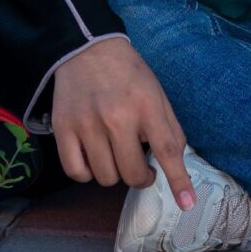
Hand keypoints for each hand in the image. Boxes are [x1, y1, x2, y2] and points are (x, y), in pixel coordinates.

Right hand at [50, 35, 191, 201]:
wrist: (87, 49)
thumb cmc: (128, 74)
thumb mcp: (158, 94)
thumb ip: (170, 129)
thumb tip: (176, 165)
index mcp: (146, 105)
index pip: (167, 151)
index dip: (179, 181)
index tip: (187, 203)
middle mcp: (116, 116)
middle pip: (133, 174)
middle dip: (141, 178)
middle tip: (142, 167)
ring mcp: (87, 124)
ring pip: (105, 177)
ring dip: (115, 174)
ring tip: (116, 156)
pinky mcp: (63, 129)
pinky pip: (76, 172)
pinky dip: (87, 174)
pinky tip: (94, 159)